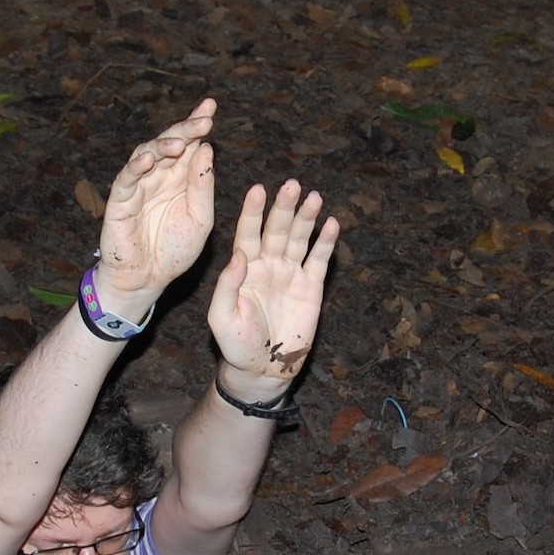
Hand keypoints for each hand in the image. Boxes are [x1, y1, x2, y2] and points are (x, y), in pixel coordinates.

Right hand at [95, 98, 216, 303]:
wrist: (148, 280)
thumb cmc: (174, 251)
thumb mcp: (200, 219)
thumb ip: (202, 187)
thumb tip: (206, 149)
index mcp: (181, 178)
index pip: (190, 144)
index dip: (197, 123)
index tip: (211, 106)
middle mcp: (160, 176)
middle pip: (169, 143)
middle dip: (185, 129)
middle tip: (203, 120)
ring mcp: (139, 186)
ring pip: (146, 154)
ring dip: (162, 146)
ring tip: (179, 143)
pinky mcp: (120, 201)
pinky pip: (126, 179)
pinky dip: (135, 167)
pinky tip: (147, 160)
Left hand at [207, 180, 338, 398]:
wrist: (263, 369)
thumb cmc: (236, 344)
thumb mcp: (221, 317)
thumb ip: (227, 285)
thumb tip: (239, 254)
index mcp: (244, 268)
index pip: (248, 233)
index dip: (253, 212)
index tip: (258, 190)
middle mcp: (268, 264)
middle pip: (277, 229)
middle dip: (284, 207)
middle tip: (292, 185)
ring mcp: (290, 274)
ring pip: (299, 239)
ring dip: (307, 218)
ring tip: (314, 197)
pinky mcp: (311, 287)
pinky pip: (318, 260)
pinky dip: (325, 242)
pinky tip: (332, 224)